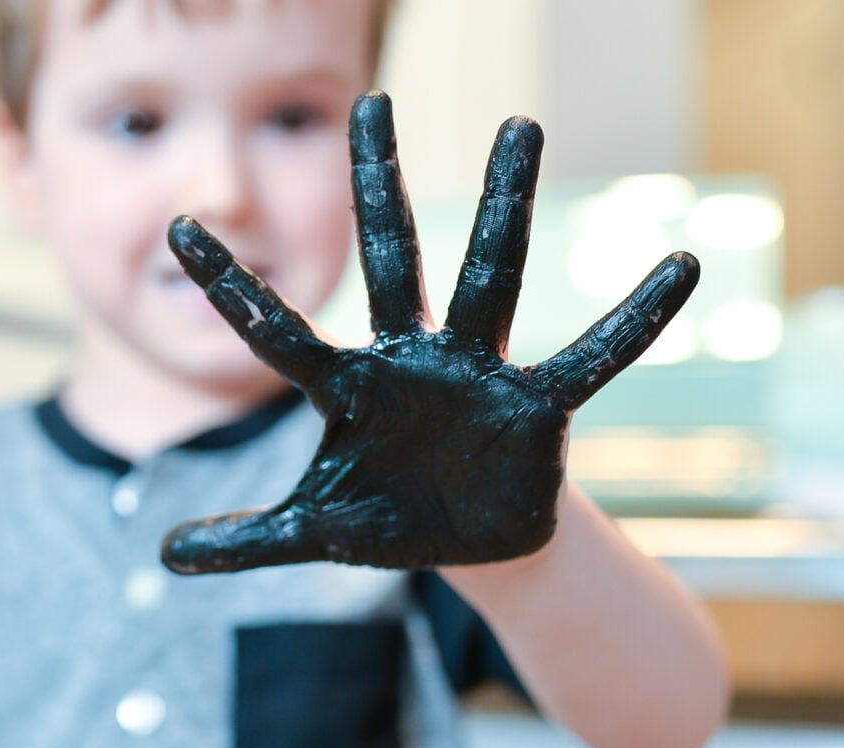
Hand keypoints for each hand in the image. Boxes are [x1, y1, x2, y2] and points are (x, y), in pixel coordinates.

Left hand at [161, 91, 697, 573]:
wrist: (469, 541)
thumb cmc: (385, 519)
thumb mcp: (312, 532)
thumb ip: (244, 540)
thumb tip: (163, 554)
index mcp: (348, 389)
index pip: (278, 333)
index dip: (230, 286)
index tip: (177, 227)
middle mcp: (411, 361)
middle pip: (391, 260)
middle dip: (376, 184)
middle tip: (371, 98)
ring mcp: (478, 374)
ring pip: (493, 278)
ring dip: (506, 206)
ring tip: (520, 125)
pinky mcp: (538, 406)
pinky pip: (593, 358)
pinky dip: (633, 321)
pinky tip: (679, 266)